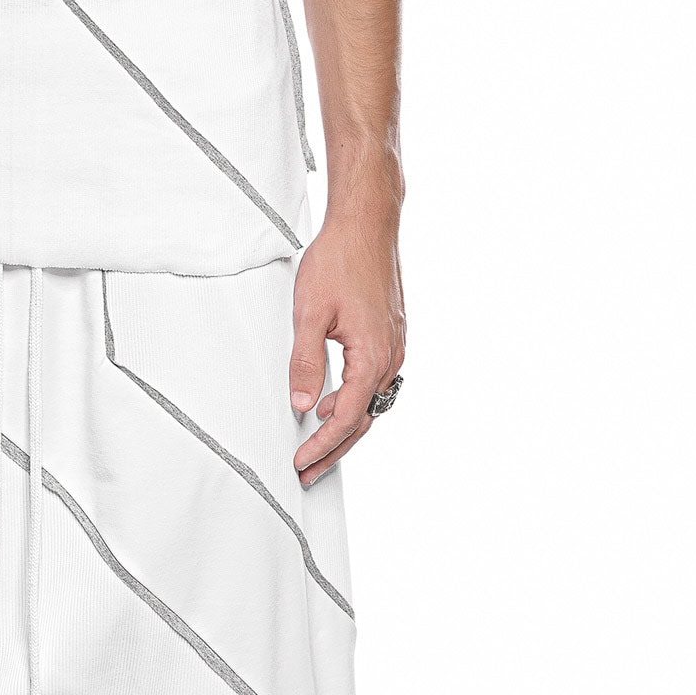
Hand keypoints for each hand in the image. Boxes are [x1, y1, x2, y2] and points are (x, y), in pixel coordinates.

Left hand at [289, 199, 404, 487]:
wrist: (366, 225)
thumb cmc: (339, 260)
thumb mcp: (309, 312)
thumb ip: (306, 361)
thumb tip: (303, 404)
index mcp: (372, 358)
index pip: (346, 418)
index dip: (322, 445)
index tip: (301, 462)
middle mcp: (390, 358)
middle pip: (363, 419)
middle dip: (334, 448)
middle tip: (307, 469)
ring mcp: (394, 347)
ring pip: (371, 402)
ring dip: (344, 425)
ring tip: (316, 444)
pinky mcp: (390, 335)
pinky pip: (374, 381)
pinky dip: (354, 399)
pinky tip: (334, 400)